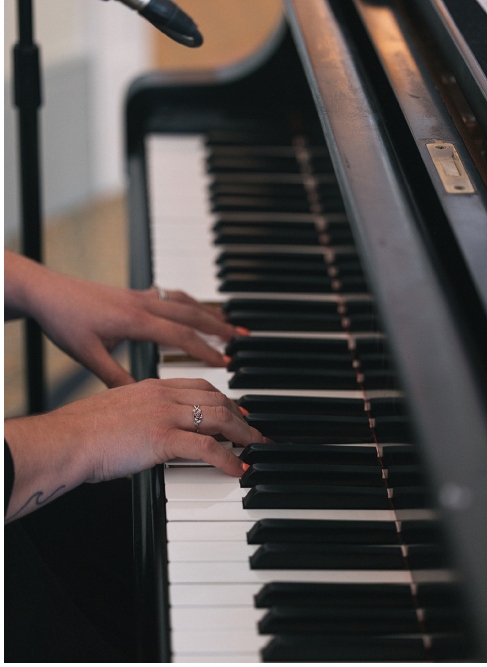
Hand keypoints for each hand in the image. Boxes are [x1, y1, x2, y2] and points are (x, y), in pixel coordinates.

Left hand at [5, 250, 242, 386]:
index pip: (181, 336)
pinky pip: (172, 295)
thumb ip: (116, 376)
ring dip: (209, 313)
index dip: (205, 350)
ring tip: (228, 325)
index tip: (225, 362)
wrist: (45, 291)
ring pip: (185, 303)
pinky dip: (190, 303)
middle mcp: (143, 305)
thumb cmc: (64, 321)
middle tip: (240, 340)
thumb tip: (140, 397)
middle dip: (219, 328)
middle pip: (192, 315)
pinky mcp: (134, 293)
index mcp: (136, 321)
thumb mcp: (88, 356)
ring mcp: (140, 296)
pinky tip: (195, 309)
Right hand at [5, 378, 267, 521]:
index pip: (200, 386)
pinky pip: (207, 448)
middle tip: (254, 432)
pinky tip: (236, 468)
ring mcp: (165, 415)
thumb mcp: (115, 410)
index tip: (236, 410)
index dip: (224, 398)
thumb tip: (150, 429)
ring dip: (243, 435)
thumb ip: (140, 413)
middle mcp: (163, 396)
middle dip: (242, 416)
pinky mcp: (163, 438)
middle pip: (217, 400)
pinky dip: (227, 459)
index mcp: (151, 386)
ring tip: (254, 448)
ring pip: (220, 419)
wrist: (63, 441)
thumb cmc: (79, 433)